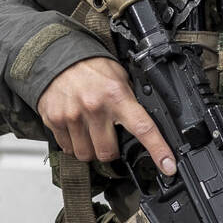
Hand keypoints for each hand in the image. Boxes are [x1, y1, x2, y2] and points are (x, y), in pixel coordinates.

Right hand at [36, 56, 174, 175]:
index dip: (158, 150)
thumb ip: (129, 101)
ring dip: (91, 150)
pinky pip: (67, 148)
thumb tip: (145, 125)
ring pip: (86, 154)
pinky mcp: (54, 121)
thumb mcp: (119, 78)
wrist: (58, 56)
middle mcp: (94, 108)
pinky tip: (75, 129)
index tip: (168, 166)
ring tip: (90, 133)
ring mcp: (72, 116)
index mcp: (117, 96)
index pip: (143, 128)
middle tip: (108, 138)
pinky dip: (73, 144)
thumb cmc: (91, 68)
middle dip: (110, 151)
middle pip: (108, 153)